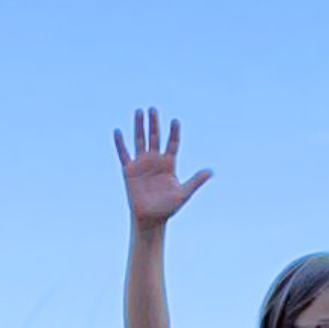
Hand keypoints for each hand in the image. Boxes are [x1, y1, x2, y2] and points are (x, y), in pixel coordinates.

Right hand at [115, 107, 211, 227]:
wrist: (151, 218)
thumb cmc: (168, 208)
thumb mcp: (183, 194)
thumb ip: (195, 181)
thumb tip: (210, 171)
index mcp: (168, 164)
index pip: (172, 144)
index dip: (174, 132)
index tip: (175, 121)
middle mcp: (155, 160)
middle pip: (155, 137)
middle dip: (154, 123)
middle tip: (153, 109)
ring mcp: (142, 164)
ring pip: (140, 140)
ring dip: (139, 126)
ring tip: (139, 111)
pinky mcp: (129, 170)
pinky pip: (123, 154)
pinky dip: (120, 143)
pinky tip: (117, 131)